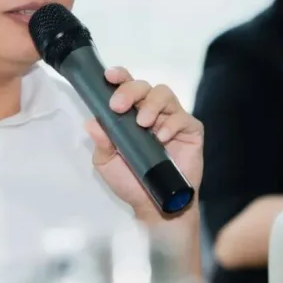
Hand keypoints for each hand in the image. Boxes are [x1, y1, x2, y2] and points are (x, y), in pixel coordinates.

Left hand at [84, 67, 203, 223]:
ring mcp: (171, 119)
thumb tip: (91, 122)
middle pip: (143, 87)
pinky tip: (162, 137)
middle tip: (119, 106)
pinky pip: (183, 117)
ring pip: (164, 94)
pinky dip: (171, 124)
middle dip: (130, 91)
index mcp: (129, 114)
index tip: (109, 77)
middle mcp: (150, 111)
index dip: (119, 77)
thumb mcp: (107, 163)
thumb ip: (101, 143)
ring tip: (143, 123)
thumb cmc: (130, 181)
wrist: (155, 205)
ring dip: (151, 104)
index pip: (125, 87)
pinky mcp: (190, 130)